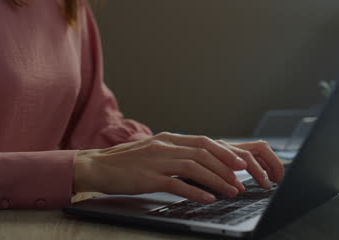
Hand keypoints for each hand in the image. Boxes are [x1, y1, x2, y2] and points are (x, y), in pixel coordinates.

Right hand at [73, 132, 283, 203]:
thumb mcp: (153, 150)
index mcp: (168, 139)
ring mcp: (157, 161)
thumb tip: (197, 161)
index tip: (239, 162)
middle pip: (203, 152)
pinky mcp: (149, 178)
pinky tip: (207, 199)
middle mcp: (165, 146)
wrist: (97, 166)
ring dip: (217, 180)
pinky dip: (196, 191)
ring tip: (231, 190)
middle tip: (241, 178)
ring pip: (195, 167)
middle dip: (226, 166)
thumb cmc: (125, 161)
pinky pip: (177, 184)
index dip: (224, 152)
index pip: (203, 142)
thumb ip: (173, 153)